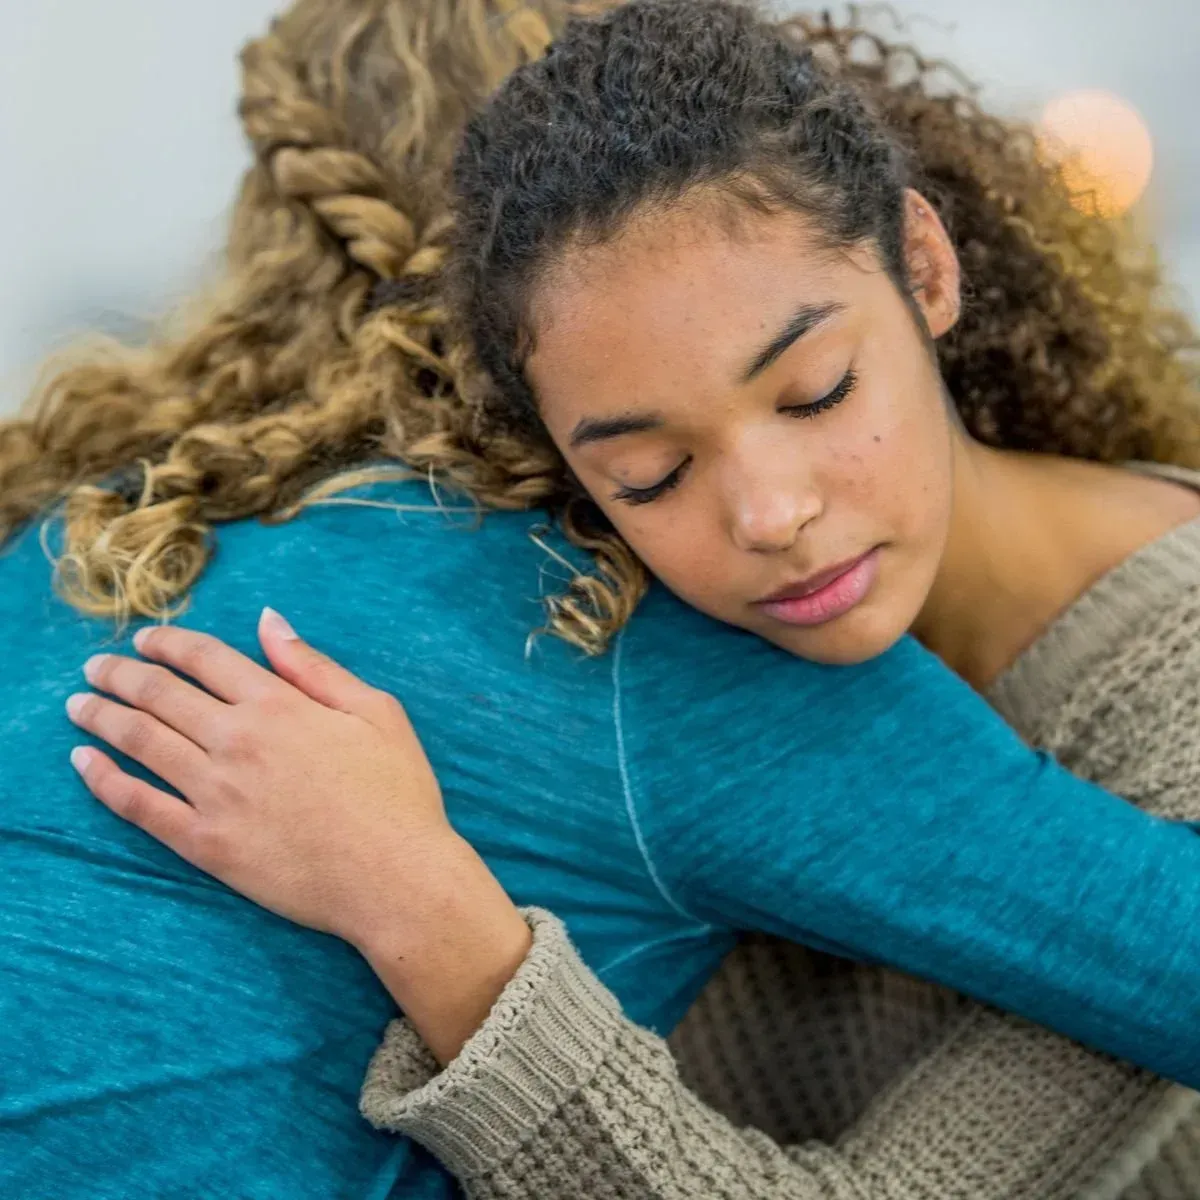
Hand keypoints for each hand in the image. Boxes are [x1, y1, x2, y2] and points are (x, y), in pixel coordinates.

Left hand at [67, 609, 530, 1060]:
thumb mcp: (375, 711)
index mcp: (278, 704)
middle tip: (95, 667)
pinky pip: (139, 806)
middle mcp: (237, 741)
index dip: (168, 643)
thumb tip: (269, 621)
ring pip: (141, 742)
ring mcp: (215, 793)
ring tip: (79, 705)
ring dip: (102, 717)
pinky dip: (104, 781)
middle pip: (161, 695)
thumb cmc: (397, 793)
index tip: (144, 640)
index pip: (205, 658)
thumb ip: (313, 665)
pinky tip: (83, 764)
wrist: (395, 877)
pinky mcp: (206, 843)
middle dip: (121, 674)